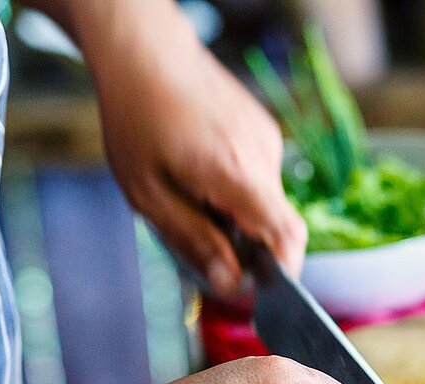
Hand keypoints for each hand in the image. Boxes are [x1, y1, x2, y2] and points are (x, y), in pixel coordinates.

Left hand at [89, 14, 305, 294]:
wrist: (145, 51)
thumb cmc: (137, 119)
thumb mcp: (148, 194)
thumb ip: (194, 241)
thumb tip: (230, 285)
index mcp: (234, 174)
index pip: (287, 234)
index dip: (286, 271)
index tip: (266, 292)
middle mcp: (261, 156)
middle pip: (273, 223)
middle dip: (246, 244)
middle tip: (202, 240)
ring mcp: (267, 140)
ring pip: (264, 200)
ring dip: (236, 212)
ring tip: (191, 193)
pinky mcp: (263, 130)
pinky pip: (259, 176)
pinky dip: (236, 187)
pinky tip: (201, 169)